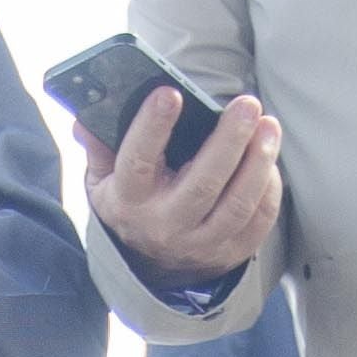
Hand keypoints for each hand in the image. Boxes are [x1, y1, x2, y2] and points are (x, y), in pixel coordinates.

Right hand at [91, 85, 281, 285]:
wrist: (153, 263)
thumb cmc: (133, 201)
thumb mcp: (104, 178)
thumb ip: (98, 146)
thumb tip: (86, 119)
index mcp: (130, 200)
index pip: (138, 163)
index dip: (153, 128)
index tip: (170, 93)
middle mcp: (166, 225)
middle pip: (202, 185)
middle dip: (228, 141)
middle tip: (247, 105)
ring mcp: (200, 243)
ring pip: (236, 205)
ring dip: (258, 163)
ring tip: (268, 126)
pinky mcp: (230, 252)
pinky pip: (257, 221)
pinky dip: (268, 189)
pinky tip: (270, 157)